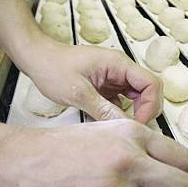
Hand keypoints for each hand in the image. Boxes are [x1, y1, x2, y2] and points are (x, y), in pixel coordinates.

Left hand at [20, 36, 161, 123]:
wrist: (36, 58)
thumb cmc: (53, 67)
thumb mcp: (78, 92)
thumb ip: (103, 109)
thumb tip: (123, 126)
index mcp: (118, 64)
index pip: (151, 83)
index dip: (150, 105)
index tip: (138, 123)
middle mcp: (120, 69)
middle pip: (149, 91)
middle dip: (145, 111)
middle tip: (131, 128)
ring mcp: (114, 77)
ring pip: (137, 97)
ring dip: (133, 113)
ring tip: (120, 127)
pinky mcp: (106, 86)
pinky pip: (123, 101)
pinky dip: (120, 113)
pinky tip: (108, 122)